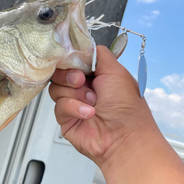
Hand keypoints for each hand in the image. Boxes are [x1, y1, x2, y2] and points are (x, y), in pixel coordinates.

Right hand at [49, 45, 153, 168]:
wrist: (124, 137)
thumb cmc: (127, 108)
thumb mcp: (116, 71)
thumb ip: (99, 54)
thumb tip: (84, 46)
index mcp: (96, 75)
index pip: (73, 60)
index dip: (71, 60)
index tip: (76, 63)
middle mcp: (84, 88)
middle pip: (60, 73)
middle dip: (70, 76)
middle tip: (82, 81)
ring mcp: (73, 103)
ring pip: (56, 88)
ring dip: (75, 94)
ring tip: (92, 102)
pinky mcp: (66, 119)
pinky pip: (59, 106)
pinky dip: (74, 108)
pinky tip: (88, 113)